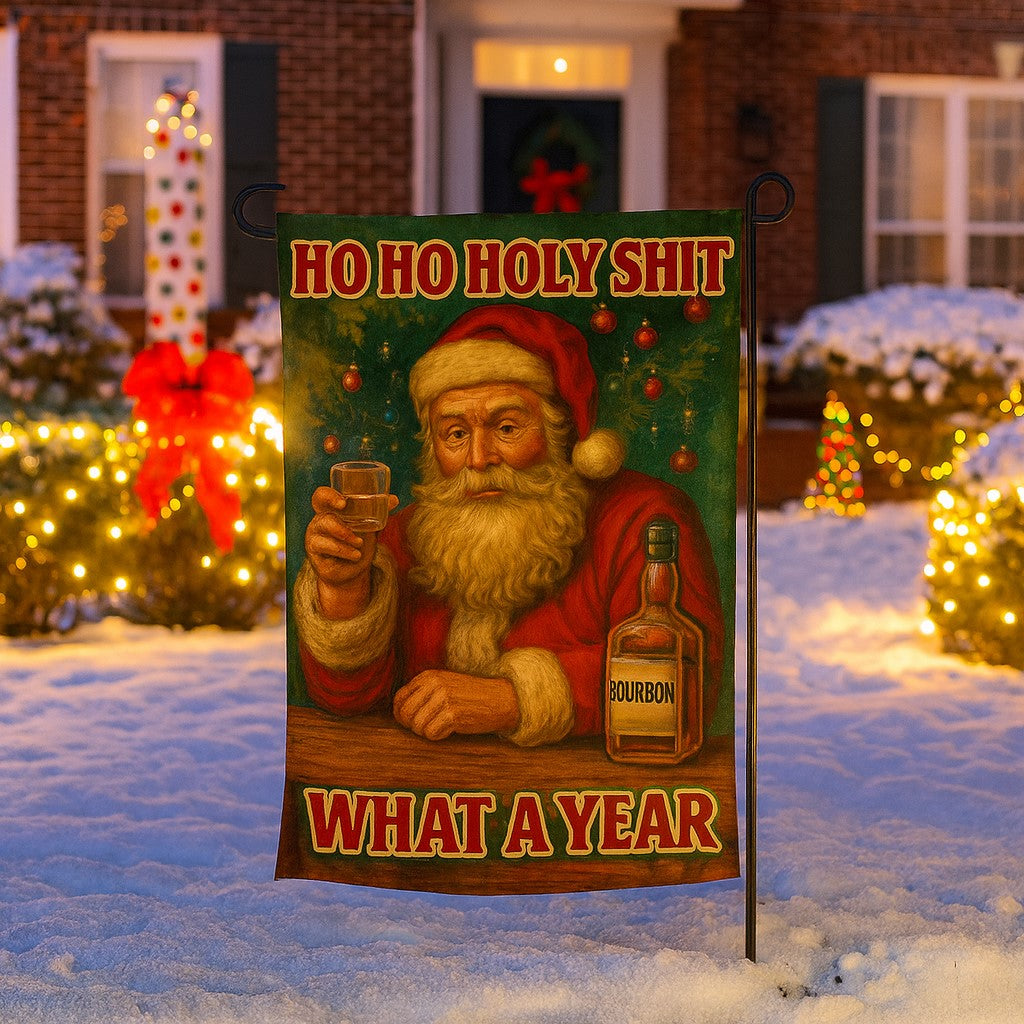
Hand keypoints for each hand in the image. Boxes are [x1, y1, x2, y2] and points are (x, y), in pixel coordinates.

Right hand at [304, 486, 398, 618]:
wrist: (353, 571)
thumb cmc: (359, 543)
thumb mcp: (370, 526)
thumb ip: (380, 512)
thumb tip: (394, 499)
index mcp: (331, 510)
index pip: (323, 496)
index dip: (329, 495)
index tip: (343, 502)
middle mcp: (320, 519)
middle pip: (318, 504)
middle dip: (332, 503)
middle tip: (344, 507)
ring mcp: (314, 534)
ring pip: (326, 525)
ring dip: (345, 534)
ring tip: (360, 543)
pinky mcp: (314, 551)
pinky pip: (326, 546)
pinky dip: (344, 550)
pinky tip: (355, 555)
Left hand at [392, 669, 519, 740]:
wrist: (499, 698)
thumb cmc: (469, 695)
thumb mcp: (444, 684)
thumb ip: (422, 692)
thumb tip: (399, 712)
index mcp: (429, 676)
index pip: (399, 698)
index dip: (401, 714)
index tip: (410, 721)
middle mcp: (434, 685)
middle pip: (405, 714)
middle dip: (412, 726)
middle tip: (426, 727)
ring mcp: (444, 699)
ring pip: (417, 726)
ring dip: (427, 732)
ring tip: (441, 726)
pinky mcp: (453, 715)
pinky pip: (432, 734)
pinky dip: (438, 736)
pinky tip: (449, 730)